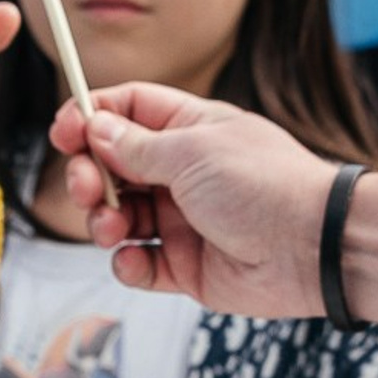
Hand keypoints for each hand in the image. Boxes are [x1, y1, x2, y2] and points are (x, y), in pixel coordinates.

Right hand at [53, 85, 333, 311]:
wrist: (314, 248)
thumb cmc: (265, 185)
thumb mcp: (193, 151)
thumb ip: (137, 145)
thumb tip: (96, 127)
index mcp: (190, 131)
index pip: (128, 111)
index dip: (91, 118)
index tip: (63, 132)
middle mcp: (184, 173)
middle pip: (113, 168)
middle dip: (89, 177)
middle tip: (88, 187)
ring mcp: (185, 220)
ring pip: (119, 218)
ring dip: (103, 222)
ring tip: (113, 228)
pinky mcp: (188, 266)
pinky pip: (140, 264)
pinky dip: (129, 264)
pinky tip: (135, 260)